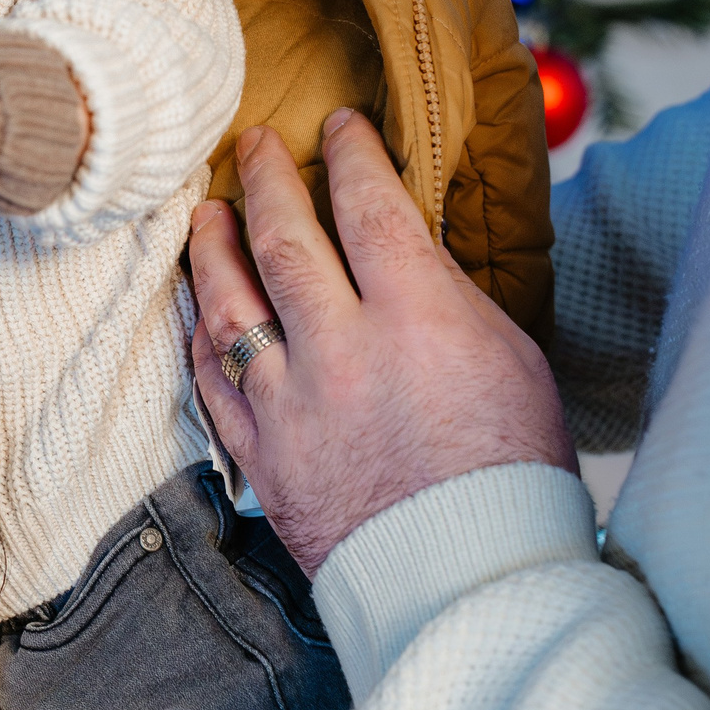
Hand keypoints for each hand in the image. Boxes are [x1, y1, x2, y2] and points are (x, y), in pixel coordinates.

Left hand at [187, 110, 575, 577]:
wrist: (469, 583)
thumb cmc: (511, 473)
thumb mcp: (511, 360)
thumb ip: (450, 297)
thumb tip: (408, 249)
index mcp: (415, 319)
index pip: (368, 207)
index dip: (349, 156)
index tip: (337, 126)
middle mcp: (341, 353)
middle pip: (284, 241)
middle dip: (265, 180)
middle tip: (252, 145)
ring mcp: (290, 407)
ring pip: (229, 306)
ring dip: (212, 250)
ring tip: (205, 214)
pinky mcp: (262, 457)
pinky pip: (213, 382)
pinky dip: (201, 338)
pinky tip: (197, 310)